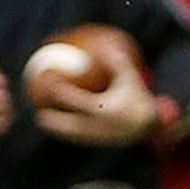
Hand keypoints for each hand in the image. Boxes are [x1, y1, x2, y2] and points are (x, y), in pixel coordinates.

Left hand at [28, 40, 163, 147]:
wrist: (151, 125)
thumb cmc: (138, 97)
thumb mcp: (131, 78)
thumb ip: (119, 62)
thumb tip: (108, 45)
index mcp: (105, 110)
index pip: (80, 102)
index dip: (64, 94)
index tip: (51, 85)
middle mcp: (100, 126)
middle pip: (71, 125)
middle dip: (54, 120)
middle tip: (38, 111)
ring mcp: (99, 137)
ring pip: (72, 134)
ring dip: (56, 129)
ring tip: (41, 120)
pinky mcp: (100, 143)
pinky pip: (79, 137)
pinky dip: (66, 132)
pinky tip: (57, 126)